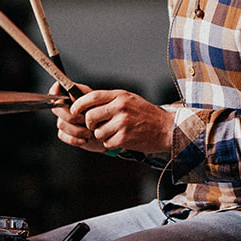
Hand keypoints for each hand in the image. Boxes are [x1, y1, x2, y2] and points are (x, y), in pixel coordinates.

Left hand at [52, 86, 169, 155]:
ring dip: (102, 136)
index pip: (92, 96)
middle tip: (96, 126)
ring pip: (98, 132)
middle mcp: (120, 107)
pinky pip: (107, 143)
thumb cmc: (146, 115)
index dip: (79, 104)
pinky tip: (121, 139)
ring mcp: (123, 123)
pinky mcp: (125, 137)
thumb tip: (87, 105)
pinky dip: (111, 144)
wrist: (167, 128)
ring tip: (115, 132)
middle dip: (90, 124)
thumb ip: (110, 100)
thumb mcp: (129, 99)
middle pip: (90, 116)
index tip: (74, 111)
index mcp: (120, 96)